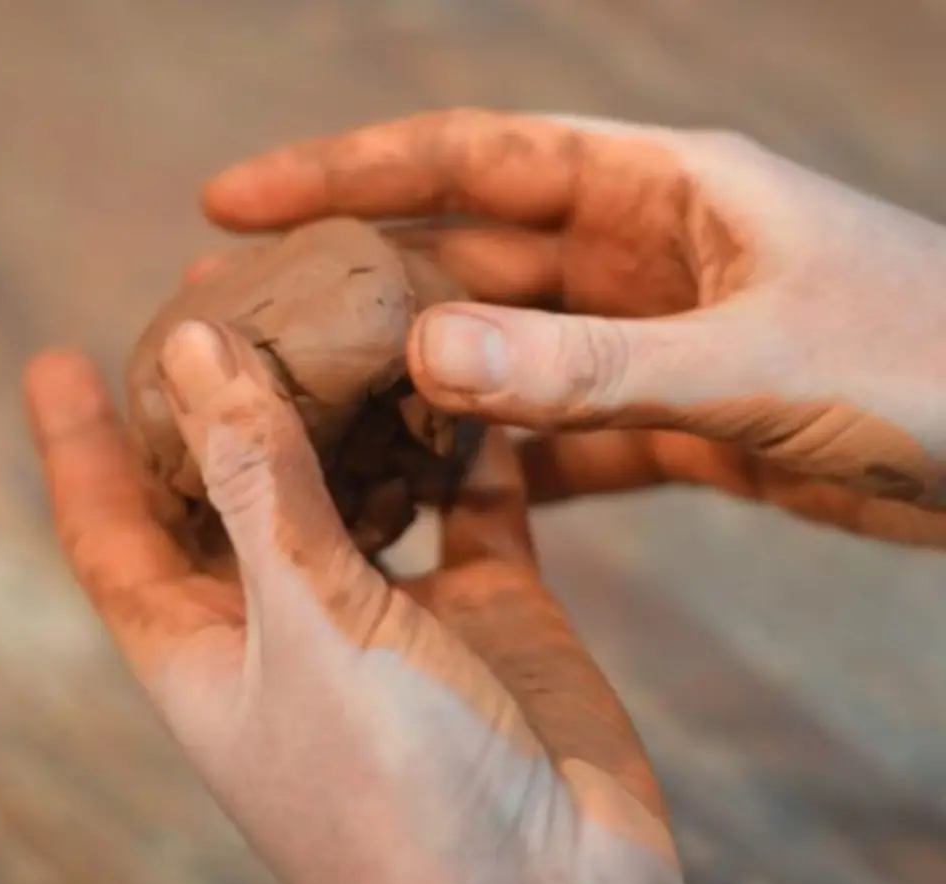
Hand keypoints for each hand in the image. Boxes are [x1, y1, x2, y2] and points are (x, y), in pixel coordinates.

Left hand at [24, 325, 686, 883]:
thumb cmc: (398, 800)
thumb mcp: (308, 628)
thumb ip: (258, 485)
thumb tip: (199, 348)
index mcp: (206, 646)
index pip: (111, 529)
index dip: (78, 444)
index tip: (53, 358)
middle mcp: (290, 621)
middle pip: (235, 480)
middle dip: (222, 389)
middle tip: (220, 282)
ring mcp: (393, 611)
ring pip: (354, 474)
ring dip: (345, 394)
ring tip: (341, 294)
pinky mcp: (489, 603)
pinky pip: (467, 494)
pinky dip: (461, 431)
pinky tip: (461, 358)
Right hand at [199, 109, 945, 546]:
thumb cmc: (937, 368)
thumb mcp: (756, 361)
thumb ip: (590, 366)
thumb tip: (429, 358)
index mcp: (660, 188)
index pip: (470, 158)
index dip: (344, 170)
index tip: (235, 199)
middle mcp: (645, 252)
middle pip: (471, 258)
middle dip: (366, 289)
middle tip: (257, 329)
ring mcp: (659, 337)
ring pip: (509, 354)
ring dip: (429, 386)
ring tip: (327, 419)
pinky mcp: (681, 418)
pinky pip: (565, 434)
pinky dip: (509, 464)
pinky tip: (445, 497)